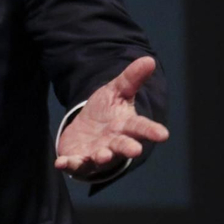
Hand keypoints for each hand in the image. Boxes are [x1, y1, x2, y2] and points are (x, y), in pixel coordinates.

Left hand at [55, 56, 169, 180]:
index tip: (163, 134)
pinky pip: (75, 163)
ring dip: (102, 157)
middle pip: (123, 145)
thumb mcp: (117, 92)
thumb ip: (131, 79)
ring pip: (101, 157)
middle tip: (135, 151)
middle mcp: (114, 142)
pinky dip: (69, 164)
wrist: (86, 130)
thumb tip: (149, 59)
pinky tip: (61, 163)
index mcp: (126, 126)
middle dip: (128, 148)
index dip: (152, 131)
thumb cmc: (106, 112)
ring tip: (102, 155)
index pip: (141, 127)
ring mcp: (97, 152)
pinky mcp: (79, 159)